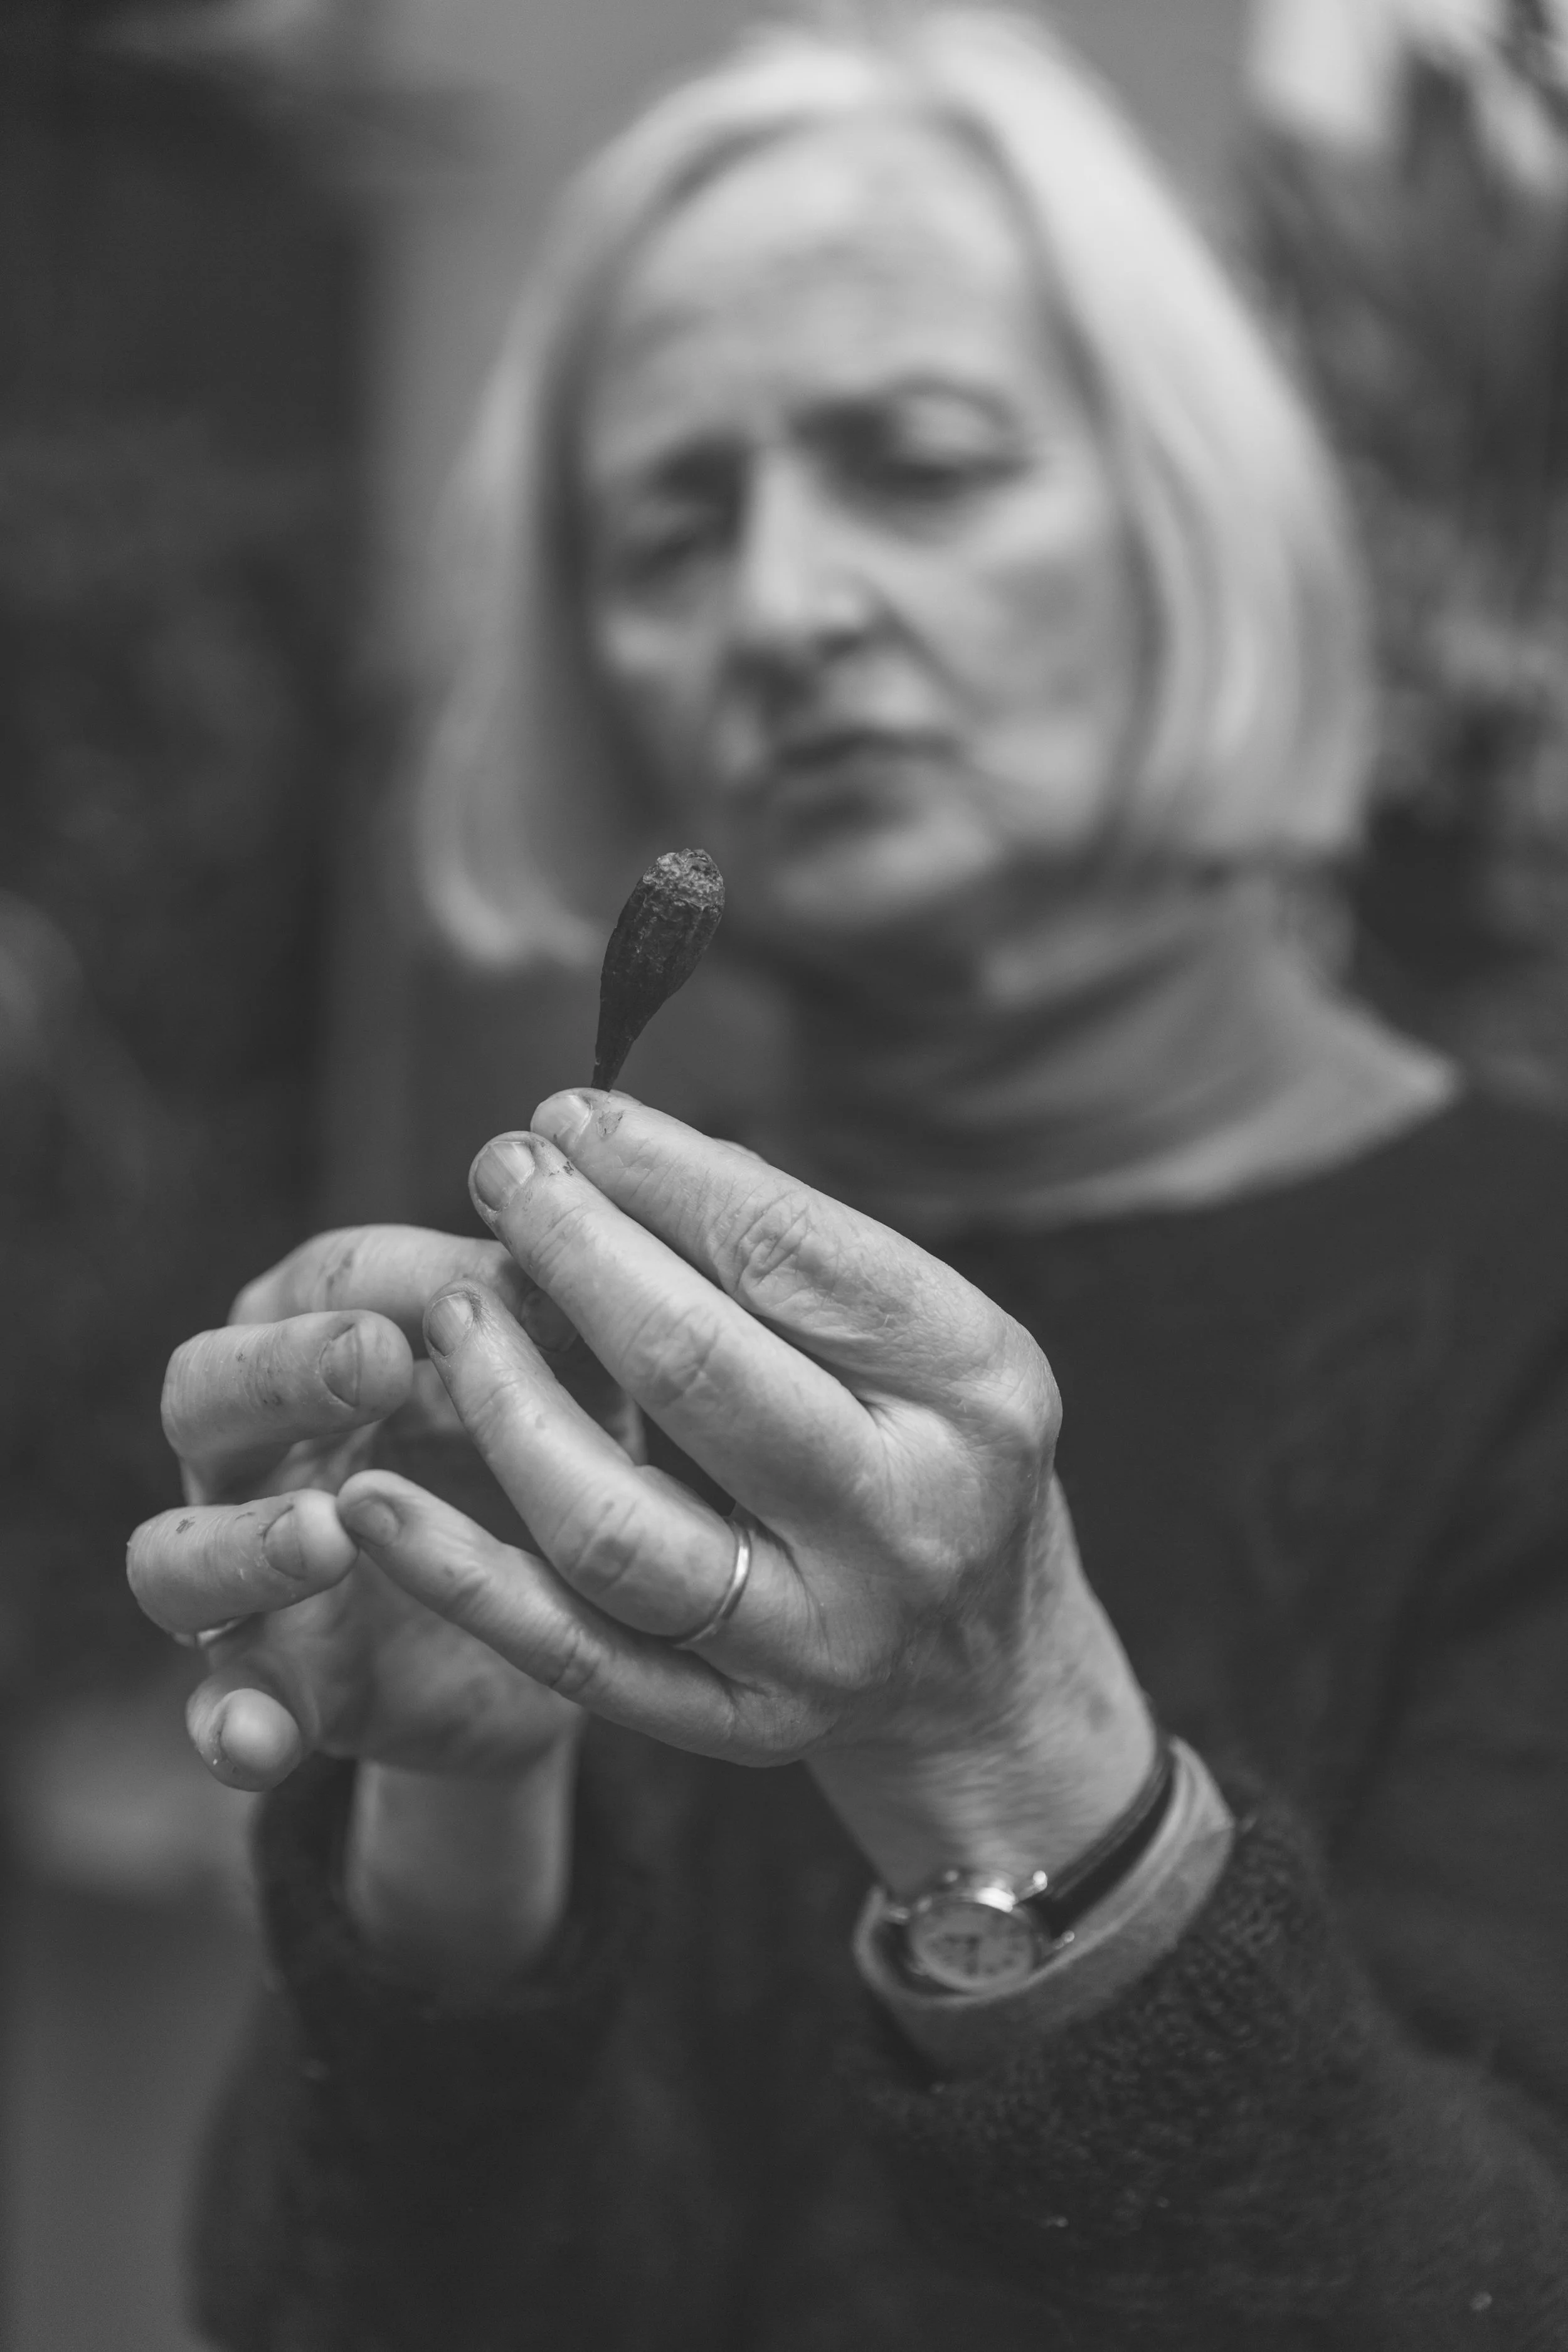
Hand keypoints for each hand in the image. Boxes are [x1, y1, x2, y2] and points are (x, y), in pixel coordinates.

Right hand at [127, 1226, 599, 1792]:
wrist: (566, 1626)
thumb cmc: (553, 1458)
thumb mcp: (575, 1388)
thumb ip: (558, 1326)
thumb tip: (566, 1247)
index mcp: (327, 1343)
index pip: (323, 1280)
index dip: (392, 1275)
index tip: (475, 1282)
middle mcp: (257, 1449)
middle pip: (202, 1388)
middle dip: (280, 1371)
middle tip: (376, 1363)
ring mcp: (246, 1575)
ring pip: (171, 1552)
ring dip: (241, 1543)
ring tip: (326, 1536)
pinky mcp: (275, 1688)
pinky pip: (218, 1711)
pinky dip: (229, 1725)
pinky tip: (259, 1739)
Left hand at [332, 1094, 1154, 1895]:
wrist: (986, 1675)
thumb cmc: (935, 1455)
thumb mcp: (928, 1340)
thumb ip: (789, 1250)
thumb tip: (608, 1142)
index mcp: (973, 1393)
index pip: (791, 1253)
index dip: (659, 1173)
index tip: (568, 1118)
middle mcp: (901, 1523)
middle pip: (697, 1370)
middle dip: (573, 1252)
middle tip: (502, 1173)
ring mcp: (812, 1641)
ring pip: (609, 1525)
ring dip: (503, 1399)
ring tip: (450, 1304)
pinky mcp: (729, 1725)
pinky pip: (565, 1649)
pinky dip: (457, 1573)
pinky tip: (375, 1500)